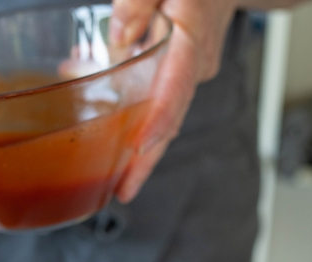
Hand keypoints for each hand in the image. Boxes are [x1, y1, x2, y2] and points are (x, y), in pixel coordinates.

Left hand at [110, 0, 302, 202]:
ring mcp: (193, 73)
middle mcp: (195, 63)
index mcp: (191, 37)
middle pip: (172, 120)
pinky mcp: (185, 76)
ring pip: (168, 118)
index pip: (175, 88)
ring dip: (143, 150)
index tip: (138, 149)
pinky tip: (116, 137)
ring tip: (116, 179)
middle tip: (123, 191)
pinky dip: (142, 124)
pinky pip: (163, 104)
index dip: (157, 122)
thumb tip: (118, 34)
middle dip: (147, 161)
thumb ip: (139, 1)